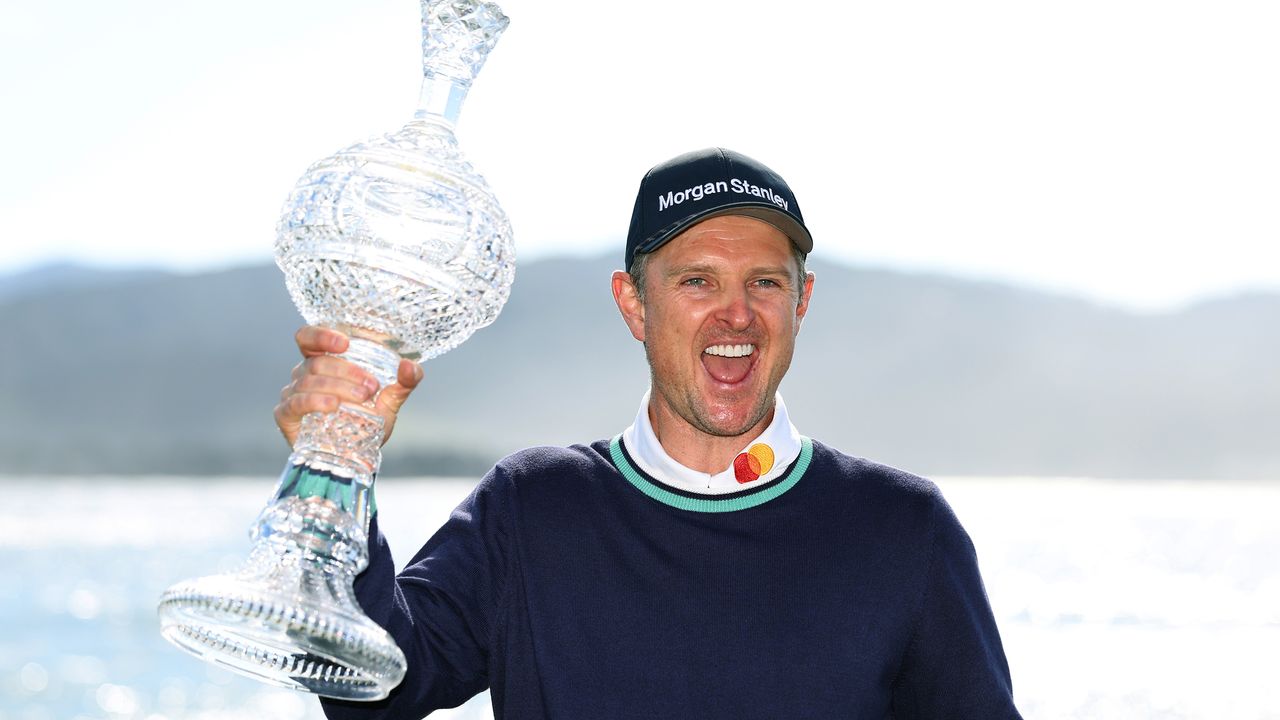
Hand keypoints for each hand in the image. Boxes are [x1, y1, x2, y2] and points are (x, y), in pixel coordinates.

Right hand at [274, 326, 423, 447]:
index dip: (321, 335)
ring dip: (338, 387)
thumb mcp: (391, 400)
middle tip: (371, 386)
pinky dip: (314, 402)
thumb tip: (410, 365)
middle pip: (317, 362)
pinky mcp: (286, 416)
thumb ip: (405, 382)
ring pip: (308, 381)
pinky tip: (333, 406)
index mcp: (324, 362)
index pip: (309, 338)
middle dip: (347, 371)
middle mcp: (304, 374)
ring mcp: (292, 394)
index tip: (345, 343)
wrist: (356, 458)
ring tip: (361, 398)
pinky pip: (295, 403)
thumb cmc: (367, 423)